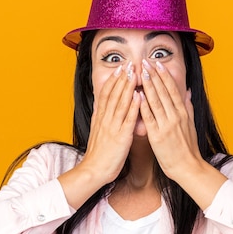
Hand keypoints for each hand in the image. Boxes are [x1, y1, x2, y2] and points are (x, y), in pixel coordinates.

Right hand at [78, 62, 140, 184]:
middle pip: (113, 94)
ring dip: (127, 87)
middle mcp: (105, 120)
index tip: (120, 68)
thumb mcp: (97, 132)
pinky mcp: (120, 137)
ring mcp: (113, 127)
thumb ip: (101, 118)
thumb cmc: (99, 154)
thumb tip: (101, 106)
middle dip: (121, 78)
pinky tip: (138, 96)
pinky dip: (133, 106)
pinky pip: (127, 119)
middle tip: (129, 63)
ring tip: (134, 73)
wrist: (94, 170)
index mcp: (100, 118)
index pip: (106, 94)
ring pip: (120, 103)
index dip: (114, 80)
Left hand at [138, 58, 203, 180]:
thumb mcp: (191, 124)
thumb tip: (188, 91)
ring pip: (156, 101)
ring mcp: (167, 125)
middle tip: (145, 62)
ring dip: (148, 85)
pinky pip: (149, 118)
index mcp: (183, 112)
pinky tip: (137, 95)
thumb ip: (188, 106)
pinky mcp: (158, 136)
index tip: (157, 63)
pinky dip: (143, 106)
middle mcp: (175, 116)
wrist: (187, 167)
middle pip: (163, 91)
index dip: (164, 75)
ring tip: (141, 72)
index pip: (172, 89)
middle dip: (154, 75)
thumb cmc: (188, 147)